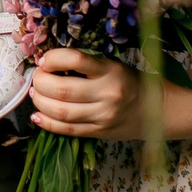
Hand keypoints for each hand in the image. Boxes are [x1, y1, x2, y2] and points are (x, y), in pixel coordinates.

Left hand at [28, 48, 144, 139]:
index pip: (75, 59)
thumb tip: (48, 63)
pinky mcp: (98, 132)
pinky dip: (47, 123)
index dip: (53, 58)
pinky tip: (37, 116)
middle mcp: (107, 94)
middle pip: (62, 89)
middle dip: (41, 82)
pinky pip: (67, 129)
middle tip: (37, 78)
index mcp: (110, 71)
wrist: (155, 110)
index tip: (44, 60)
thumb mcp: (112, 65)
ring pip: (61, 112)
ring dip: (40, 102)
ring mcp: (102, 116)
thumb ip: (85, 65)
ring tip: (36, 94)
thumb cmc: (128, 82)